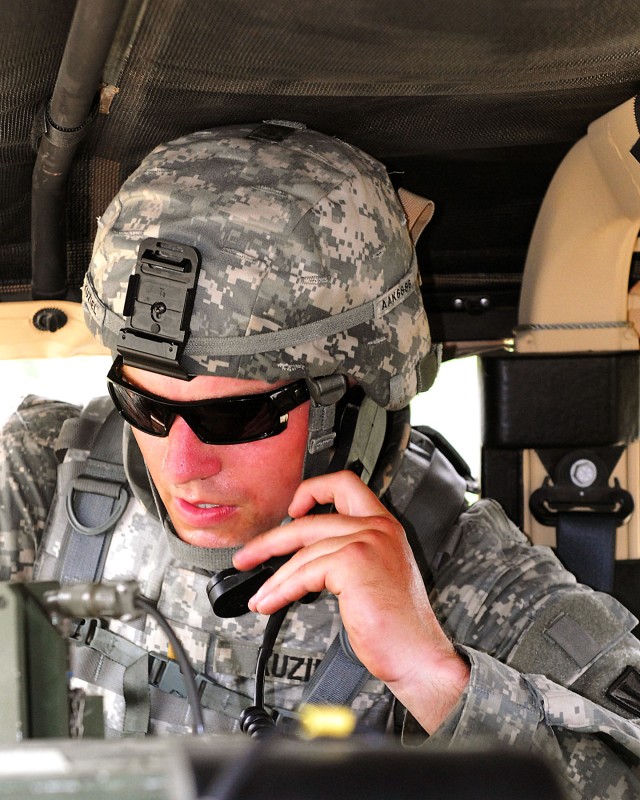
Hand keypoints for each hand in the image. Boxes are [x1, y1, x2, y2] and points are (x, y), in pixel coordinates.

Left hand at [233, 470, 469, 732]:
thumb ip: (345, 555)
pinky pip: (304, 573)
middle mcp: (378, 528)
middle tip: (249, 556)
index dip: (312, 491)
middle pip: (310, 519)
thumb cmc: (398, 625)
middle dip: (271, 540)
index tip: (292, 510)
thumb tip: (301, 557)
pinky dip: (281, 590)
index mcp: (384, 526)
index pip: (344, 484)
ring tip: (260, 596)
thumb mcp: (373, 576)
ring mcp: (366, 542)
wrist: (418, 654)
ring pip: (303, 551)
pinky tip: (272, 602)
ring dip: (273, 577)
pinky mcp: (353, 562)